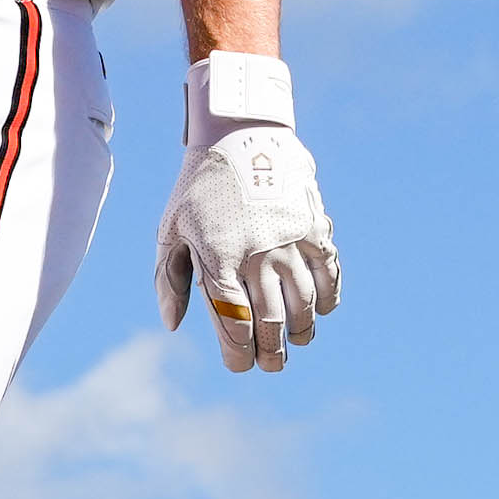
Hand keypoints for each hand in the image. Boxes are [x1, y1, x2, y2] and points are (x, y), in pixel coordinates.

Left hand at [154, 53, 339, 373]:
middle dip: (273, 353)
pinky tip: (325, 308)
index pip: (234, 324)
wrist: (239, 132)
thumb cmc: (198, 185)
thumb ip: (168, 279)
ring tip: (300, 340)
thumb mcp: (171, 229)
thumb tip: (173, 325)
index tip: (242, 365)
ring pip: (303, 301)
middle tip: (273, 366)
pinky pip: (328, 269)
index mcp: (219, 259)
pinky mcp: (312, 223)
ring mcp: (288, 239)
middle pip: (271, 321)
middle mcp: (256, 254)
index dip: (240, 354)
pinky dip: (330, 294)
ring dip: (303, 329)